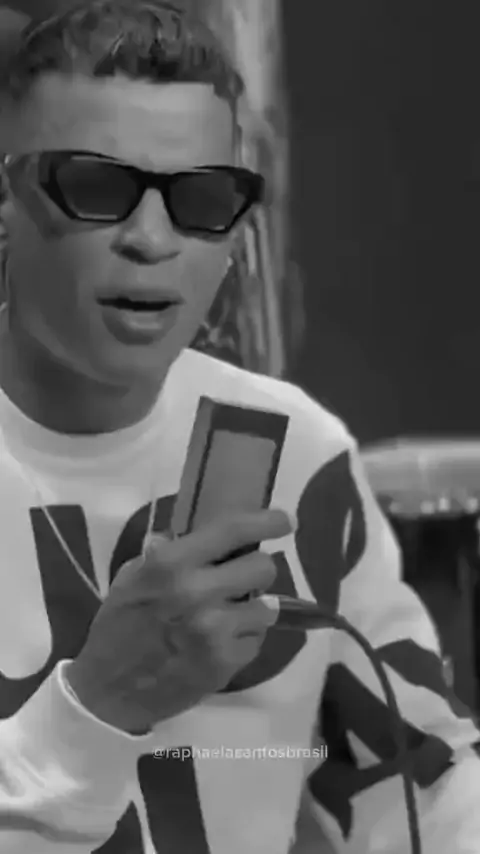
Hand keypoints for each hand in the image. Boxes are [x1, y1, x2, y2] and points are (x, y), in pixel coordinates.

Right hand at [67, 508, 293, 733]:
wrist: (109, 691)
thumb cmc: (119, 628)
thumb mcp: (131, 579)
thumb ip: (166, 554)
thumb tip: (196, 534)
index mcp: (172, 564)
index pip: (234, 530)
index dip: (268, 521)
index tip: (285, 520)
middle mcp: (197, 592)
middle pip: (263, 567)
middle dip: (256, 570)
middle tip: (242, 579)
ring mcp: (215, 629)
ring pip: (267, 606)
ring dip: (253, 609)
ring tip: (229, 616)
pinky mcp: (226, 662)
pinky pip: (256, 639)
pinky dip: (243, 639)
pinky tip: (220, 643)